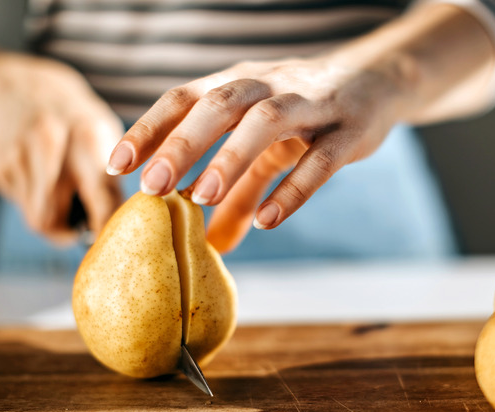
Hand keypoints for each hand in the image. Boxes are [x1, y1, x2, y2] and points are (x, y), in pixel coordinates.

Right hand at [0, 55, 122, 242]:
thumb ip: (113, 181)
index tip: (114, 245)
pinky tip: (43, 180)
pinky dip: (37, 204)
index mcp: (89, 138)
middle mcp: (50, 145)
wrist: (26, 90)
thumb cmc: (79, 123)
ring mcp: (19, 156)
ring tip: (66, 200)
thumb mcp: (107, 138)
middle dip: (70, 233)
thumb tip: (121, 231)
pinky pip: (23, 206)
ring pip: (36, 219)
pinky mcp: (0, 167)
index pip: (100, 198)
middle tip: (85, 230)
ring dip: (54, 221)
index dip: (106, 230)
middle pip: (53, 219)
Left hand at [108, 56, 409, 251]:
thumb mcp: (266, 149)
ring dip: (230, 157)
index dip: (150, 127)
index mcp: (240, 83)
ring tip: (200, 199)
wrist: (377, 82)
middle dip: (181, 143)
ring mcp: (311, 106)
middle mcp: (270, 86)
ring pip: (266, 122)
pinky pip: (320, 160)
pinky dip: (292, 189)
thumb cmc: (306, 114)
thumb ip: (238, 193)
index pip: (185, 97)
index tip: (117, 165)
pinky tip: (267, 220)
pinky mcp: (349, 132)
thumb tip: (212, 245)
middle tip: (151, 186)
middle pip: (219, 105)